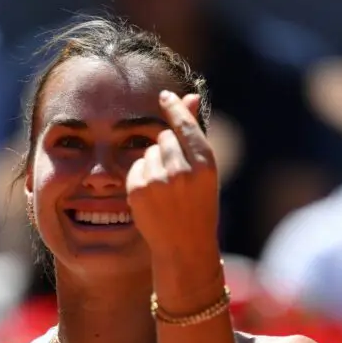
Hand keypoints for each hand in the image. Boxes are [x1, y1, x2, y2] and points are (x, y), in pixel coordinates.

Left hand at [126, 90, 219, 264]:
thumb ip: (194, 134)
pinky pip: (136, 166)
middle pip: (164, 137)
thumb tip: (189, 96)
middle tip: (177, 175)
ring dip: (154, 162)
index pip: (184, 125)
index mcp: (205, 165)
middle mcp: (182, 171)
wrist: (184, 246)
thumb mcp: (204, 172)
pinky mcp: (138, 190)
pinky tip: (153, 195)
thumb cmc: (198, 205)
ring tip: (166, 188)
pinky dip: (142, 175)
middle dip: (167, 148)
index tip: (164, 96)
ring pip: (149, 151)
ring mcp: (158, 181)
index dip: (174, 108)